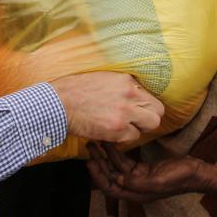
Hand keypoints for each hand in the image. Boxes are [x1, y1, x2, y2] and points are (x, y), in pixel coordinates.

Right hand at [49, 72, 163, 142]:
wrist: (58, 104)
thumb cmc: (76, 90)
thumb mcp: (103, 78)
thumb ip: (123, 85)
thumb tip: (136, 92)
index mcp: (127, 80)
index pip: (153, 96)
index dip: (147, 106)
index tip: (139, 111)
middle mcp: (130, 95)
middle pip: (158, 113)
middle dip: (149, 119)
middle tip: (136, 122)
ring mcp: (124, 113)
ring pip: (150, 126)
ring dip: (137, 129)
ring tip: (121, 127)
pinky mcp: (116, 129)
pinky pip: (132, 137)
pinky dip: (123, 138)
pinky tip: (110, 132)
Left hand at [86, 142, 204, 201]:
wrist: (195, 172)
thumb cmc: (179, 178)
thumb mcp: (158, 182)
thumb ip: (137, 183)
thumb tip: (117, 179)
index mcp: (135, 194)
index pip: (109, 187)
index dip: (97, 176)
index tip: (90, 161)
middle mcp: (134, 187)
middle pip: (109, 176)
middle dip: (98, 162)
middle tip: (89, 146)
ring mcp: (138, 178)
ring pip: (116, 167)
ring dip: (105, 155)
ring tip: (96, 142)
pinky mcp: (143, 169)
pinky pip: (125, 161)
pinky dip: (116, 153)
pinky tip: (111, 142)